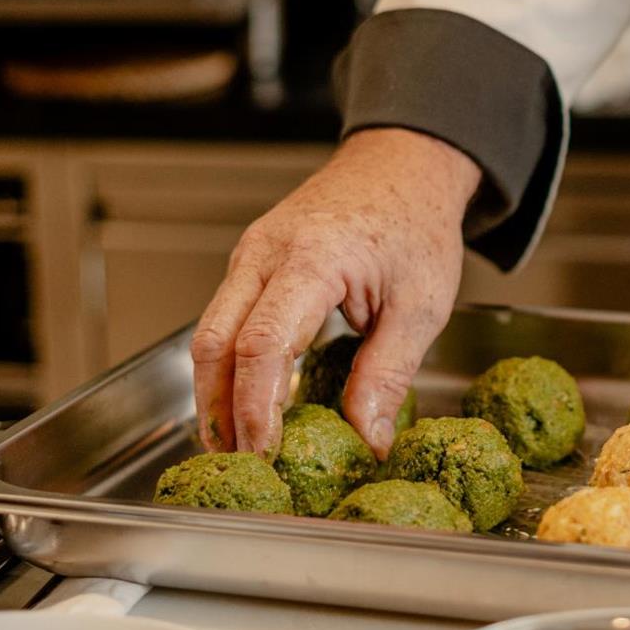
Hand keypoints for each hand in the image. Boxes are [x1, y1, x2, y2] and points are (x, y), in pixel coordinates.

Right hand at [192, 128, 479, 458]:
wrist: (402, 166)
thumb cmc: (415, 225)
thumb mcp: (421, 306)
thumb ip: (388, 374)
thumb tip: (369, 441)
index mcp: (313, 258)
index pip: (263, 342)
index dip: (257, 405)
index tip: (265, 453)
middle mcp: (265, 253)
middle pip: (215, 342)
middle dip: (218, 409)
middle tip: (239, 463)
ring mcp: (250, 255)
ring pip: (209, 333)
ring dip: (214, 393)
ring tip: (236, 447)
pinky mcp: (250, 265)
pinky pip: (224, 320)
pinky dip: (227, 368)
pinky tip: (244, 405)